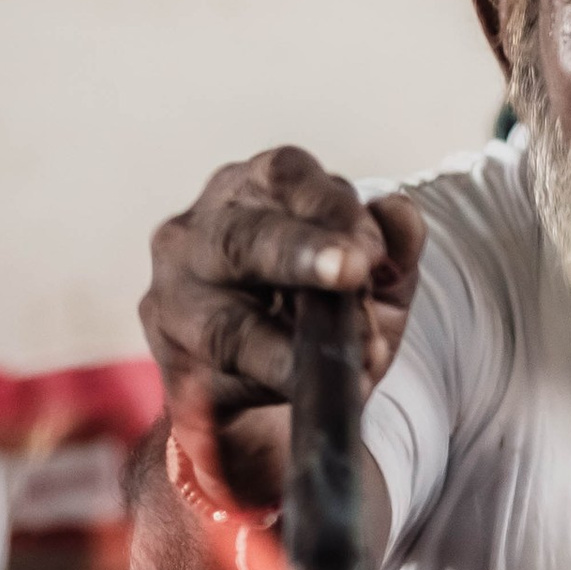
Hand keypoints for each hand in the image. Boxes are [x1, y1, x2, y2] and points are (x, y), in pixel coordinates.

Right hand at [140, 144, 426, 508]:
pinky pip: (219, 382)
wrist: (271, 383)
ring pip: (224, 325)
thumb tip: (398, 214)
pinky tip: (311, 392)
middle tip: (352, 270)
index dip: (331, 208)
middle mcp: (199, 233)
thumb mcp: (371, 273)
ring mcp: (175, 299)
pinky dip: (272, 389)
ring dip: (289, 347)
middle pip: (241, 239)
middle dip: (299, 254)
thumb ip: (392, 244)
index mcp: (252, 191)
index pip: (285, 177)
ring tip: (351, 358)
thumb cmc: (318, 305)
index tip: (371, 249)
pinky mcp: (172, 364)